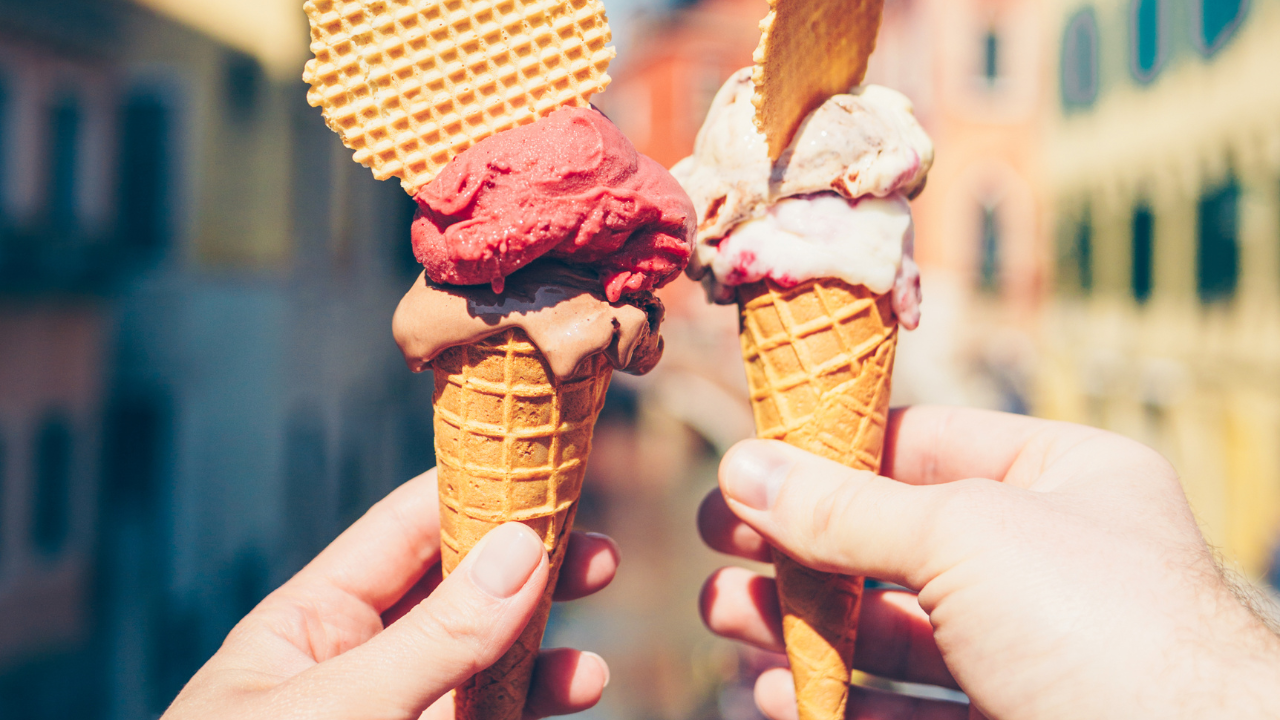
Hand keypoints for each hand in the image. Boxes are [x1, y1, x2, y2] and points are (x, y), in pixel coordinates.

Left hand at [163, 468, 617, 719]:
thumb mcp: (339, 708)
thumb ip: (433, 635)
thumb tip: (522, 547)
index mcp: (309, 622)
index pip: (403, 530)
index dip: (474, 490)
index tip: (548, 469)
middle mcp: (358, 663)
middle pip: (458, 590)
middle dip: (529, 569)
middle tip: (598, 552)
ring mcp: (397, 713)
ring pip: (485, 659)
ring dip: (546, 643)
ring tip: (597, 635)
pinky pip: (490, 713)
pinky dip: (538, 698)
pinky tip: (579, 688)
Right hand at [698, 406, 1279, 719]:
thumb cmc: (1103, 627)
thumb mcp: (965, 537)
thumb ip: (847, 508)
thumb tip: (743, 471)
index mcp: (1063, 479)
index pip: (925, 444)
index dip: (832, 452)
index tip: (751, 468)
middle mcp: (1049, 560)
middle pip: (895, 541)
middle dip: (801, 546)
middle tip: (721, 548)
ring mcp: (1033, 650)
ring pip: (892, 628)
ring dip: (803, 623)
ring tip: (725, 616)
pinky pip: (907, 706)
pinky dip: (839, 697)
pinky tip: (781, 692)